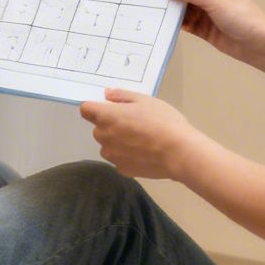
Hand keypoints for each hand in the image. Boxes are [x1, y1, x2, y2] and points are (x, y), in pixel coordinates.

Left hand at [80, 89, 205, 181]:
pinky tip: (145, 154)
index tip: (111, 108)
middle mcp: (103, 137)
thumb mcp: (145, 100)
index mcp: (106, 116)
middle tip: (134, 123)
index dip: (96, 107)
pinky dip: (127, 156)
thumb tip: (107, 95)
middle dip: (111, 125)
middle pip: (99, 128)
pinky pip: (119, 159)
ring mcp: (112, 156)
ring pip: (109, 145)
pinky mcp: (122, 170)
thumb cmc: (162, 121)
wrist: (179, 153)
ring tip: (141, 140)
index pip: (86, 109)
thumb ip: (122, 96)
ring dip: (117, 142)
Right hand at [165, 0, 264, 74]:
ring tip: (150, 4)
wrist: (257, 44)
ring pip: (185, 7)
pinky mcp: (204, 28)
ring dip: (172, 7)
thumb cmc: (241, 15)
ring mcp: (207, 12)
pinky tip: (162, 20)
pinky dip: (176, 22)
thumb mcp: (213, 0)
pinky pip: (187, 22)